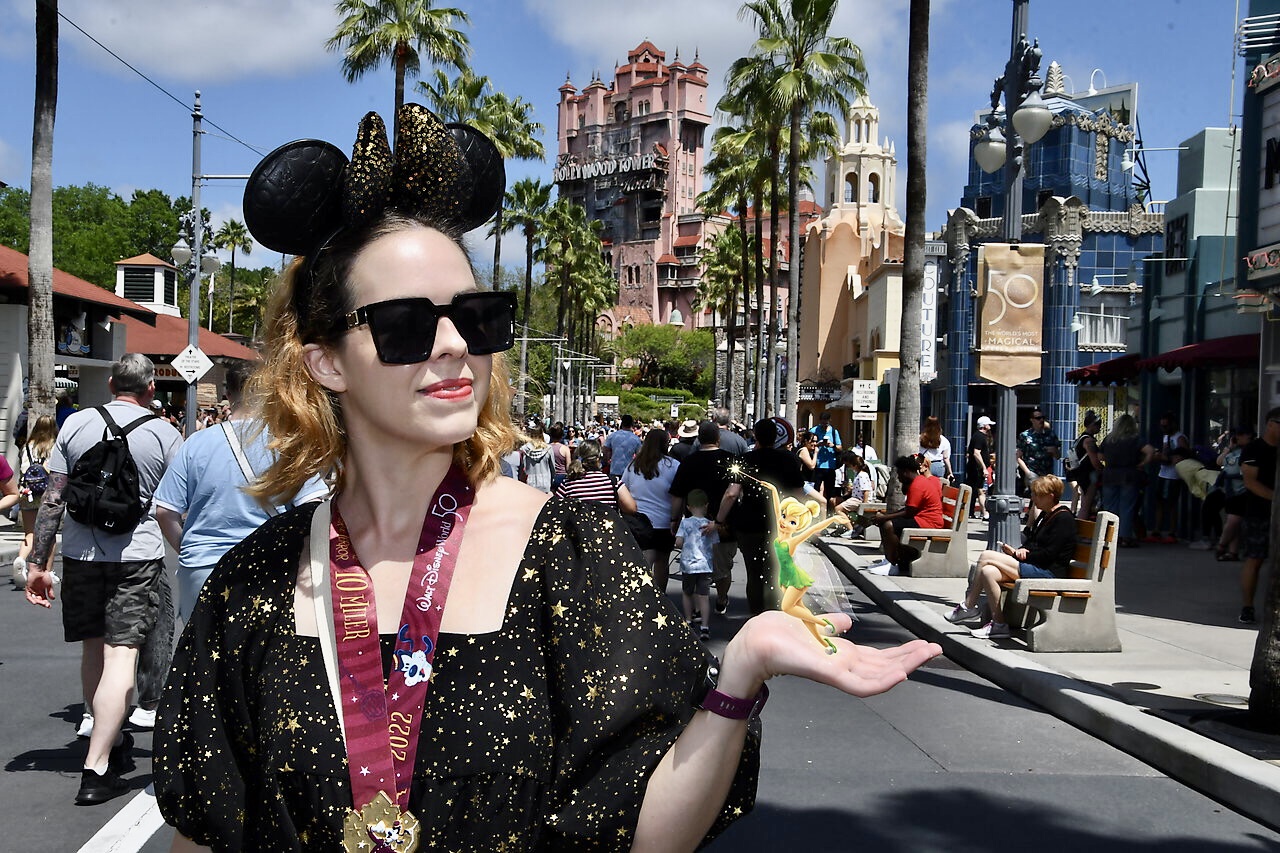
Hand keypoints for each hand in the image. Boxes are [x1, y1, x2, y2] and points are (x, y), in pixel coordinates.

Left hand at [25, 566, 55, 607]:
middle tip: (46, 604)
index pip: (44, 599)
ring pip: (33, 599)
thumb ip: (50, 592)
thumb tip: (53, 598)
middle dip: (42, 603)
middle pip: (39, 600)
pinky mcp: (28, 588)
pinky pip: (28, 596)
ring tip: (40, 604)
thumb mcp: (49, 585)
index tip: (49, 606)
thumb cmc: (45, 576)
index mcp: (42, 591)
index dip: (46, 603)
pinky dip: (31, 599)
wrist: (39, 570)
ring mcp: (32, 590)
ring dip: (37, 602)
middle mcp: (37, 592)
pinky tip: (34, 602)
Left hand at [718, 611, 941, 698]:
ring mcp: (836, 672)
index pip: (878, 657)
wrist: (754, 642)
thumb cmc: (778, 635)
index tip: (925, 644)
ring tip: (926, 655)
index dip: (902, 652)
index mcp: (841, 655)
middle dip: (911, 658)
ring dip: (905, 666)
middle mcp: (842, 666)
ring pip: (879, 676)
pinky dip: (882, 681)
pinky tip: (901, 674)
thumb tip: (848, 621)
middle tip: (937, 649)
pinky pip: (860, 685)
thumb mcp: (814, 626)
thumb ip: (832, 626)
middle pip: (885, 666)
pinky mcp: (828, 674)